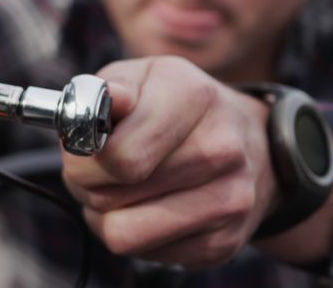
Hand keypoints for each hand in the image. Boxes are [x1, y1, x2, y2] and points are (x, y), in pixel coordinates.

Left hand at [62, 56, 277, 268]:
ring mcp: (228, 200)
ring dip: (102, 215)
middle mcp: (220, 150)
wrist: (251, 142)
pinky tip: (144, 207)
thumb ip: (108, 91)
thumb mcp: (143, 77)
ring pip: (122, 235)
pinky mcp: (224, 242)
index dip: (81, 158)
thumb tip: (89, 110)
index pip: (120, 156)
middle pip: (110, 196)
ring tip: (115, 189)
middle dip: (85, 184)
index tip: (81, 148)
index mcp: (192, 97)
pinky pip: (144, 254)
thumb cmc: (178, 106)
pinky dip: (132, 234)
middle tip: (94, 169)